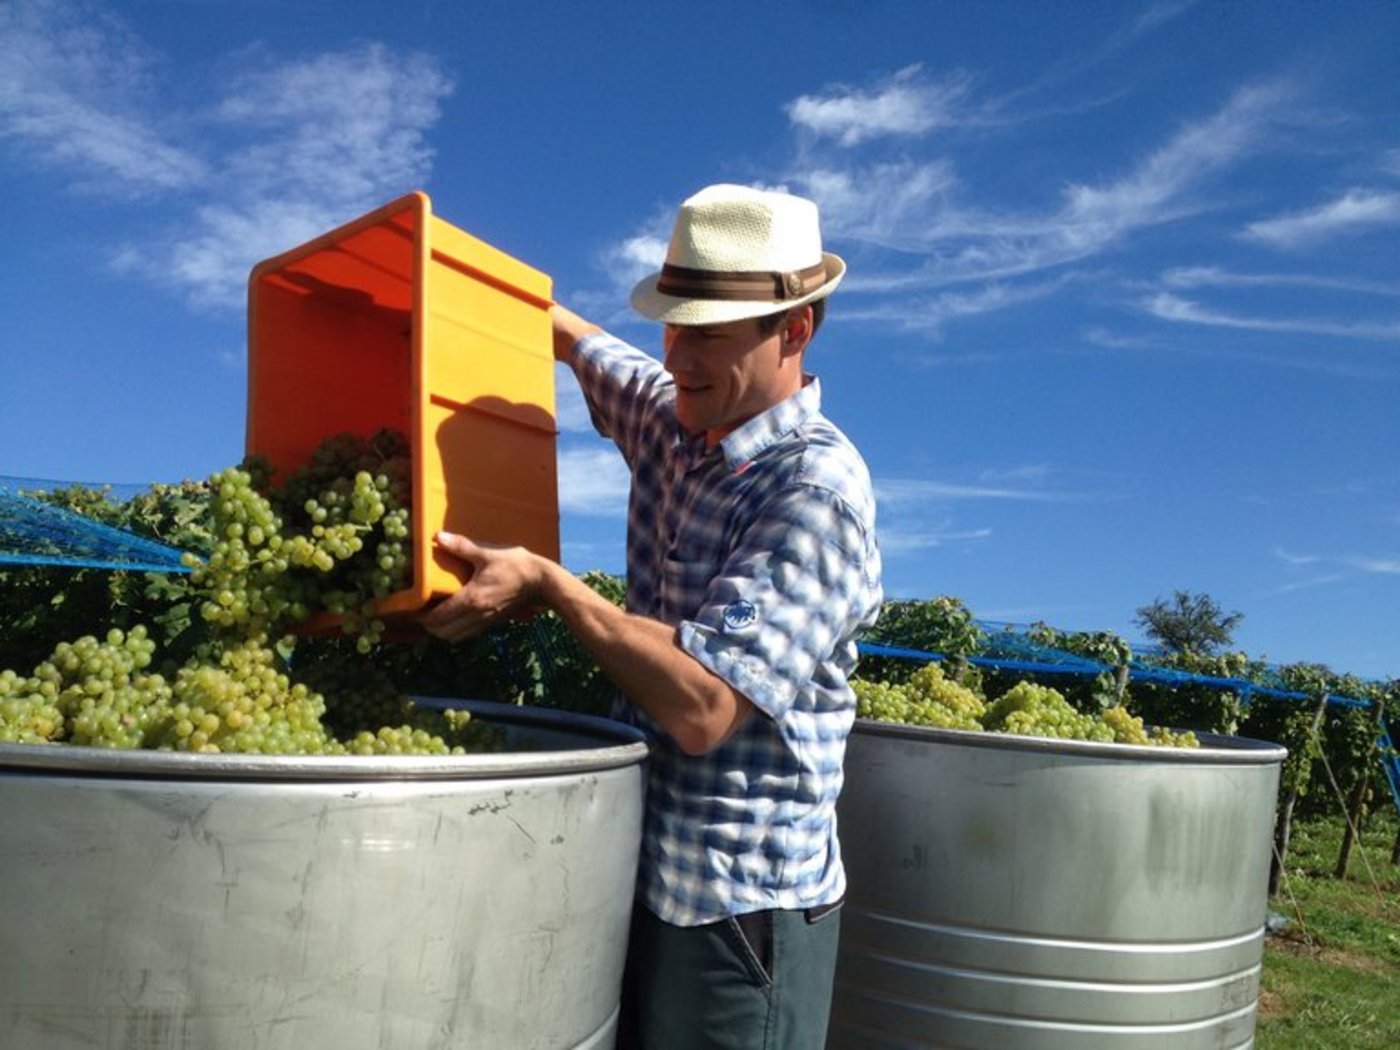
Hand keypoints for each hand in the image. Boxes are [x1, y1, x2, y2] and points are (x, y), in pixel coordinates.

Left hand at [418, 532, 547, 642]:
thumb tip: (440, 537)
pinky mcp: (493, 622)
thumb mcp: (488, 554)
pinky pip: (468, 633)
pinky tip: (456, 616)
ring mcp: (485, 621)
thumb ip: (462, 547)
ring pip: (456, 637)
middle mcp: (476, 615)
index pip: (439, 618)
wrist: (542, 583)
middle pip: (444, 632)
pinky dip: (457, 630)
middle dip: (429, 626)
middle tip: (422, 613)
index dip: (423, 617)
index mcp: (471, 600)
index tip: (413, 610)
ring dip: (443, 631)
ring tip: (436, 617)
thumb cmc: (516, 566)